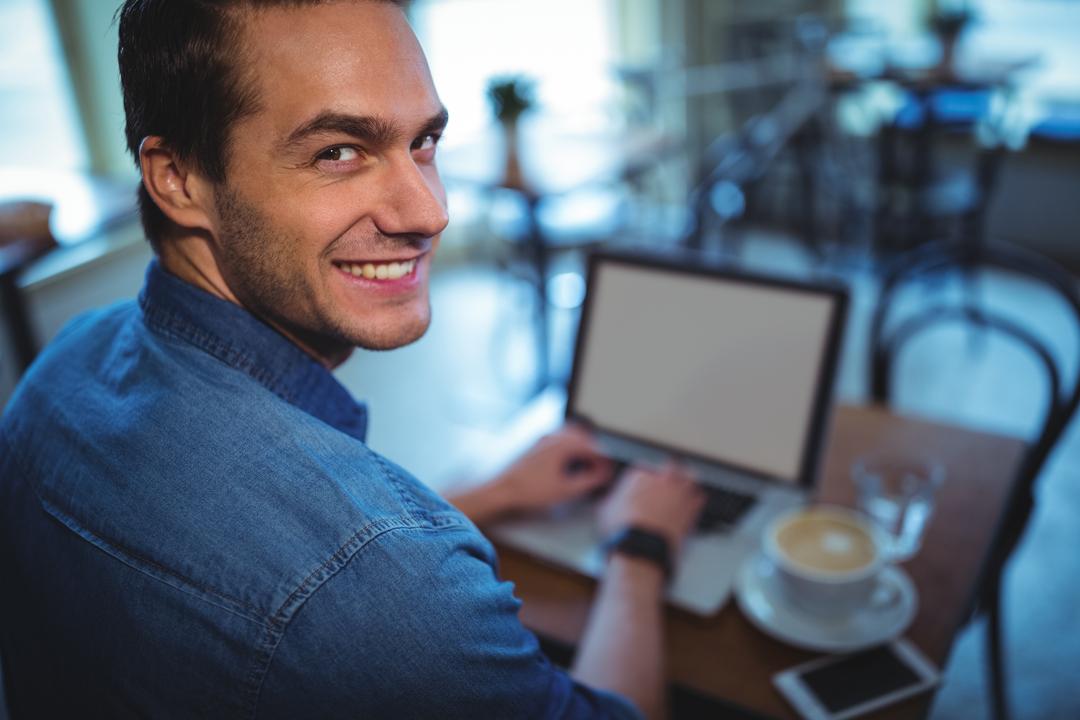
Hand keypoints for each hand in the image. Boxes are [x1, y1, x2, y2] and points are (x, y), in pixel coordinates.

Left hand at [488, 425, 614, 515]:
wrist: (503, 490)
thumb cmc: (529, 490)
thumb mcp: (566, 490)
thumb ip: (589, 481)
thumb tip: (603, 475)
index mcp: (562, 445)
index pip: (592, 446)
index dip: (604, 459)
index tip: (609, 470)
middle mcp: (553, 437)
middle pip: (583, 436)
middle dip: (594, 451)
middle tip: (600, 467)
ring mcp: (543, 440)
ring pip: (570, 435)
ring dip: (582, 447)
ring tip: (586, 466)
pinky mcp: (536, 446)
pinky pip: (559, 439)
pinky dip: (570, 448)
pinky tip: (569, 464)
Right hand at [597, 462, 705, 554]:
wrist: (642, 547)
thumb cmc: (623, 529)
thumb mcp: (604, 510)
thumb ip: (609, 499)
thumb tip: (607, 499)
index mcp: (639, 476)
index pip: (642, 466)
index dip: (642, 474)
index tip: (641, 481)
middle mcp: (661, 480)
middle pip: (670, 465)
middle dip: (668, 468)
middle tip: (667, 473)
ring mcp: (678, 493)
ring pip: (689, 476)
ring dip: (687, 477)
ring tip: (686, 479)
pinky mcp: (690, 509)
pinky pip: (699, 497)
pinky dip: (697, 498)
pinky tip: (696, 498)